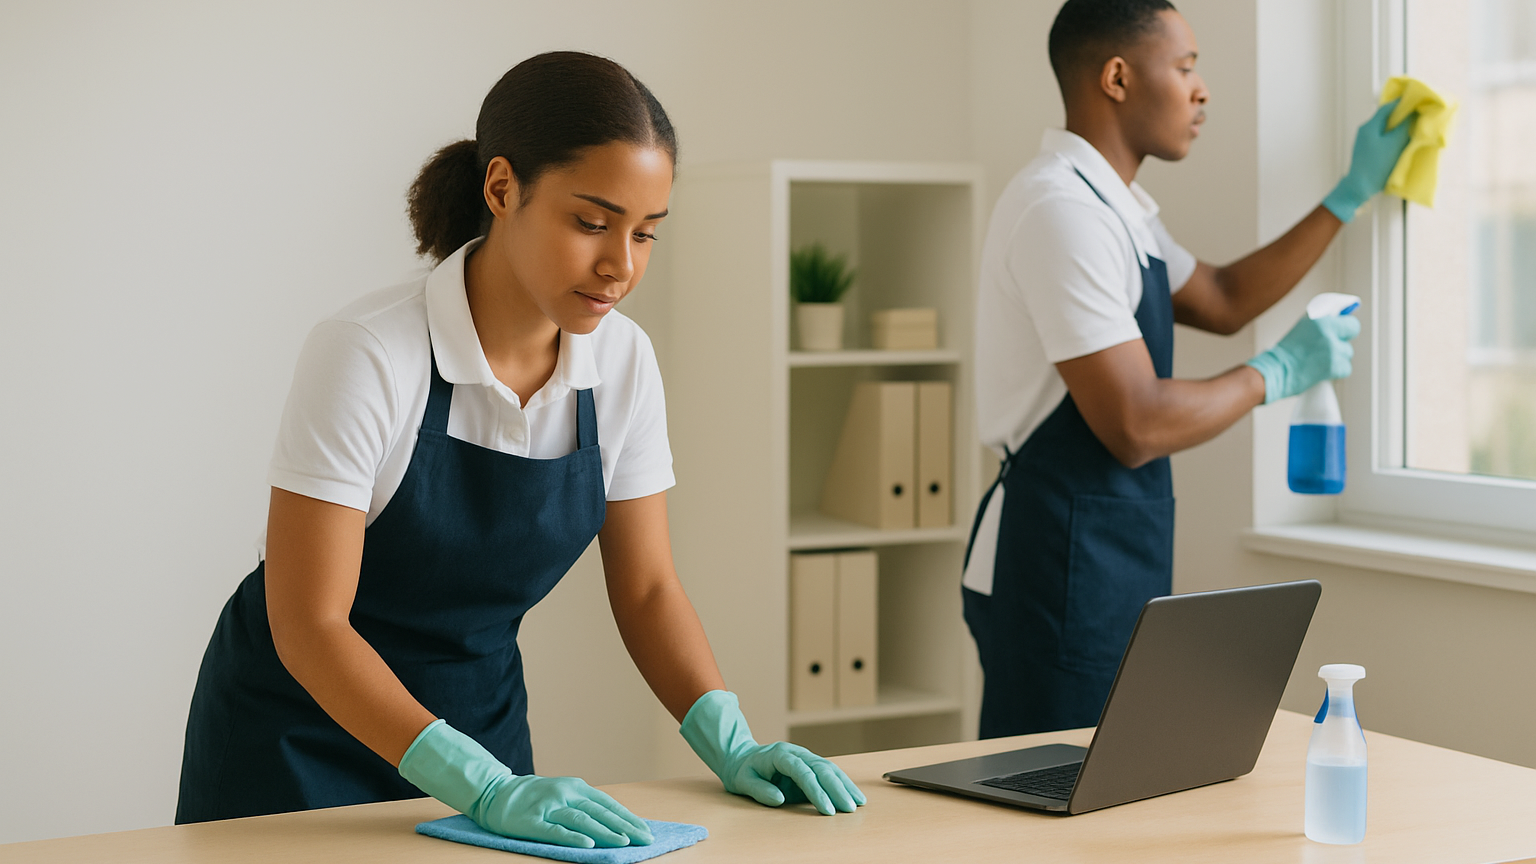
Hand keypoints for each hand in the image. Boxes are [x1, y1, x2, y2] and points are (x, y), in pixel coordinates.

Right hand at [398, 719, 652, 848]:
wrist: (494, 792)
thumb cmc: (533, 797)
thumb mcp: (562, 794)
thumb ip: (584, 805)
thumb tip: (614, 821)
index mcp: (576, 787)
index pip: (608, 804)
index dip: (628, 818)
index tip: (646, 831)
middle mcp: (565, 793)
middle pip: (601, 812)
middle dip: (625, 826)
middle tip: (645, 839)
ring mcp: (549, 806)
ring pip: (583, 820)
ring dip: (605, 831)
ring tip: (624, 842)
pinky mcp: (533, 822)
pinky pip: (556, 831)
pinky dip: (573, 837)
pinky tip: (588, 844)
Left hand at [679, 690, 864, 814]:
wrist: (742, 757)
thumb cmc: (743, 770)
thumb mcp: (743, 780)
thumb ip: (760, 790)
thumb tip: (779, 799)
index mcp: (780, 755)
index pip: (803, 772)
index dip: (816, 791)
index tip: (827, 809)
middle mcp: (797, 753)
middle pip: (822, 768)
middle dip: (837, 789)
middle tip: (849, 808)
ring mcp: (805, 757)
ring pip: (830, 769)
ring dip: (845, 785)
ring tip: (859, 803)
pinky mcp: (810, 766)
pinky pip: (829, 773)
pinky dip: (842, 784)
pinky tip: (853, 795)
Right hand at [1245, 313, 1360, 403]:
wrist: (1276, 370)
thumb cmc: (1285, 351)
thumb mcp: (1303, 327)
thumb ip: (1322, 322)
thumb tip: (1340, 319)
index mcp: (1322, 322)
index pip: (1352, 323)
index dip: (1347, 328)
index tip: (1343, 332)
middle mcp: (1329, 335)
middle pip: (1349, 340)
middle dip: (1340, 344)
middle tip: (1327, 348)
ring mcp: (1332, 352)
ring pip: (1347, 355)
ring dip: (1337, 358)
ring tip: (1320, 360)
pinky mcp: (1333, 367)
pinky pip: (1346, 368)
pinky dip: (1337, 371)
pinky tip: (1322, 369)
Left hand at [1323, 100, 1415, 221]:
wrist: (1359, 187)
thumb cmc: (1376, 165)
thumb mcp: (1394, 144)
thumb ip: (1404, 127)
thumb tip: (1413, 113)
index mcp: (1370, 126)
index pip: (1387, 107)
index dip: (1403, 102)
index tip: (1418, 99)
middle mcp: (1365, 130)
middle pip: (1386, 116)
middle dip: (1402, 113)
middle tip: (1418, 112)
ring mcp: (1365, 140)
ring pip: (1385, 126)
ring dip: (1398, 125)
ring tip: (1413, 124)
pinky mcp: (1367, 149)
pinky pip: (1382, 136)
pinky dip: (1393, 134)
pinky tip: (1402, 138)